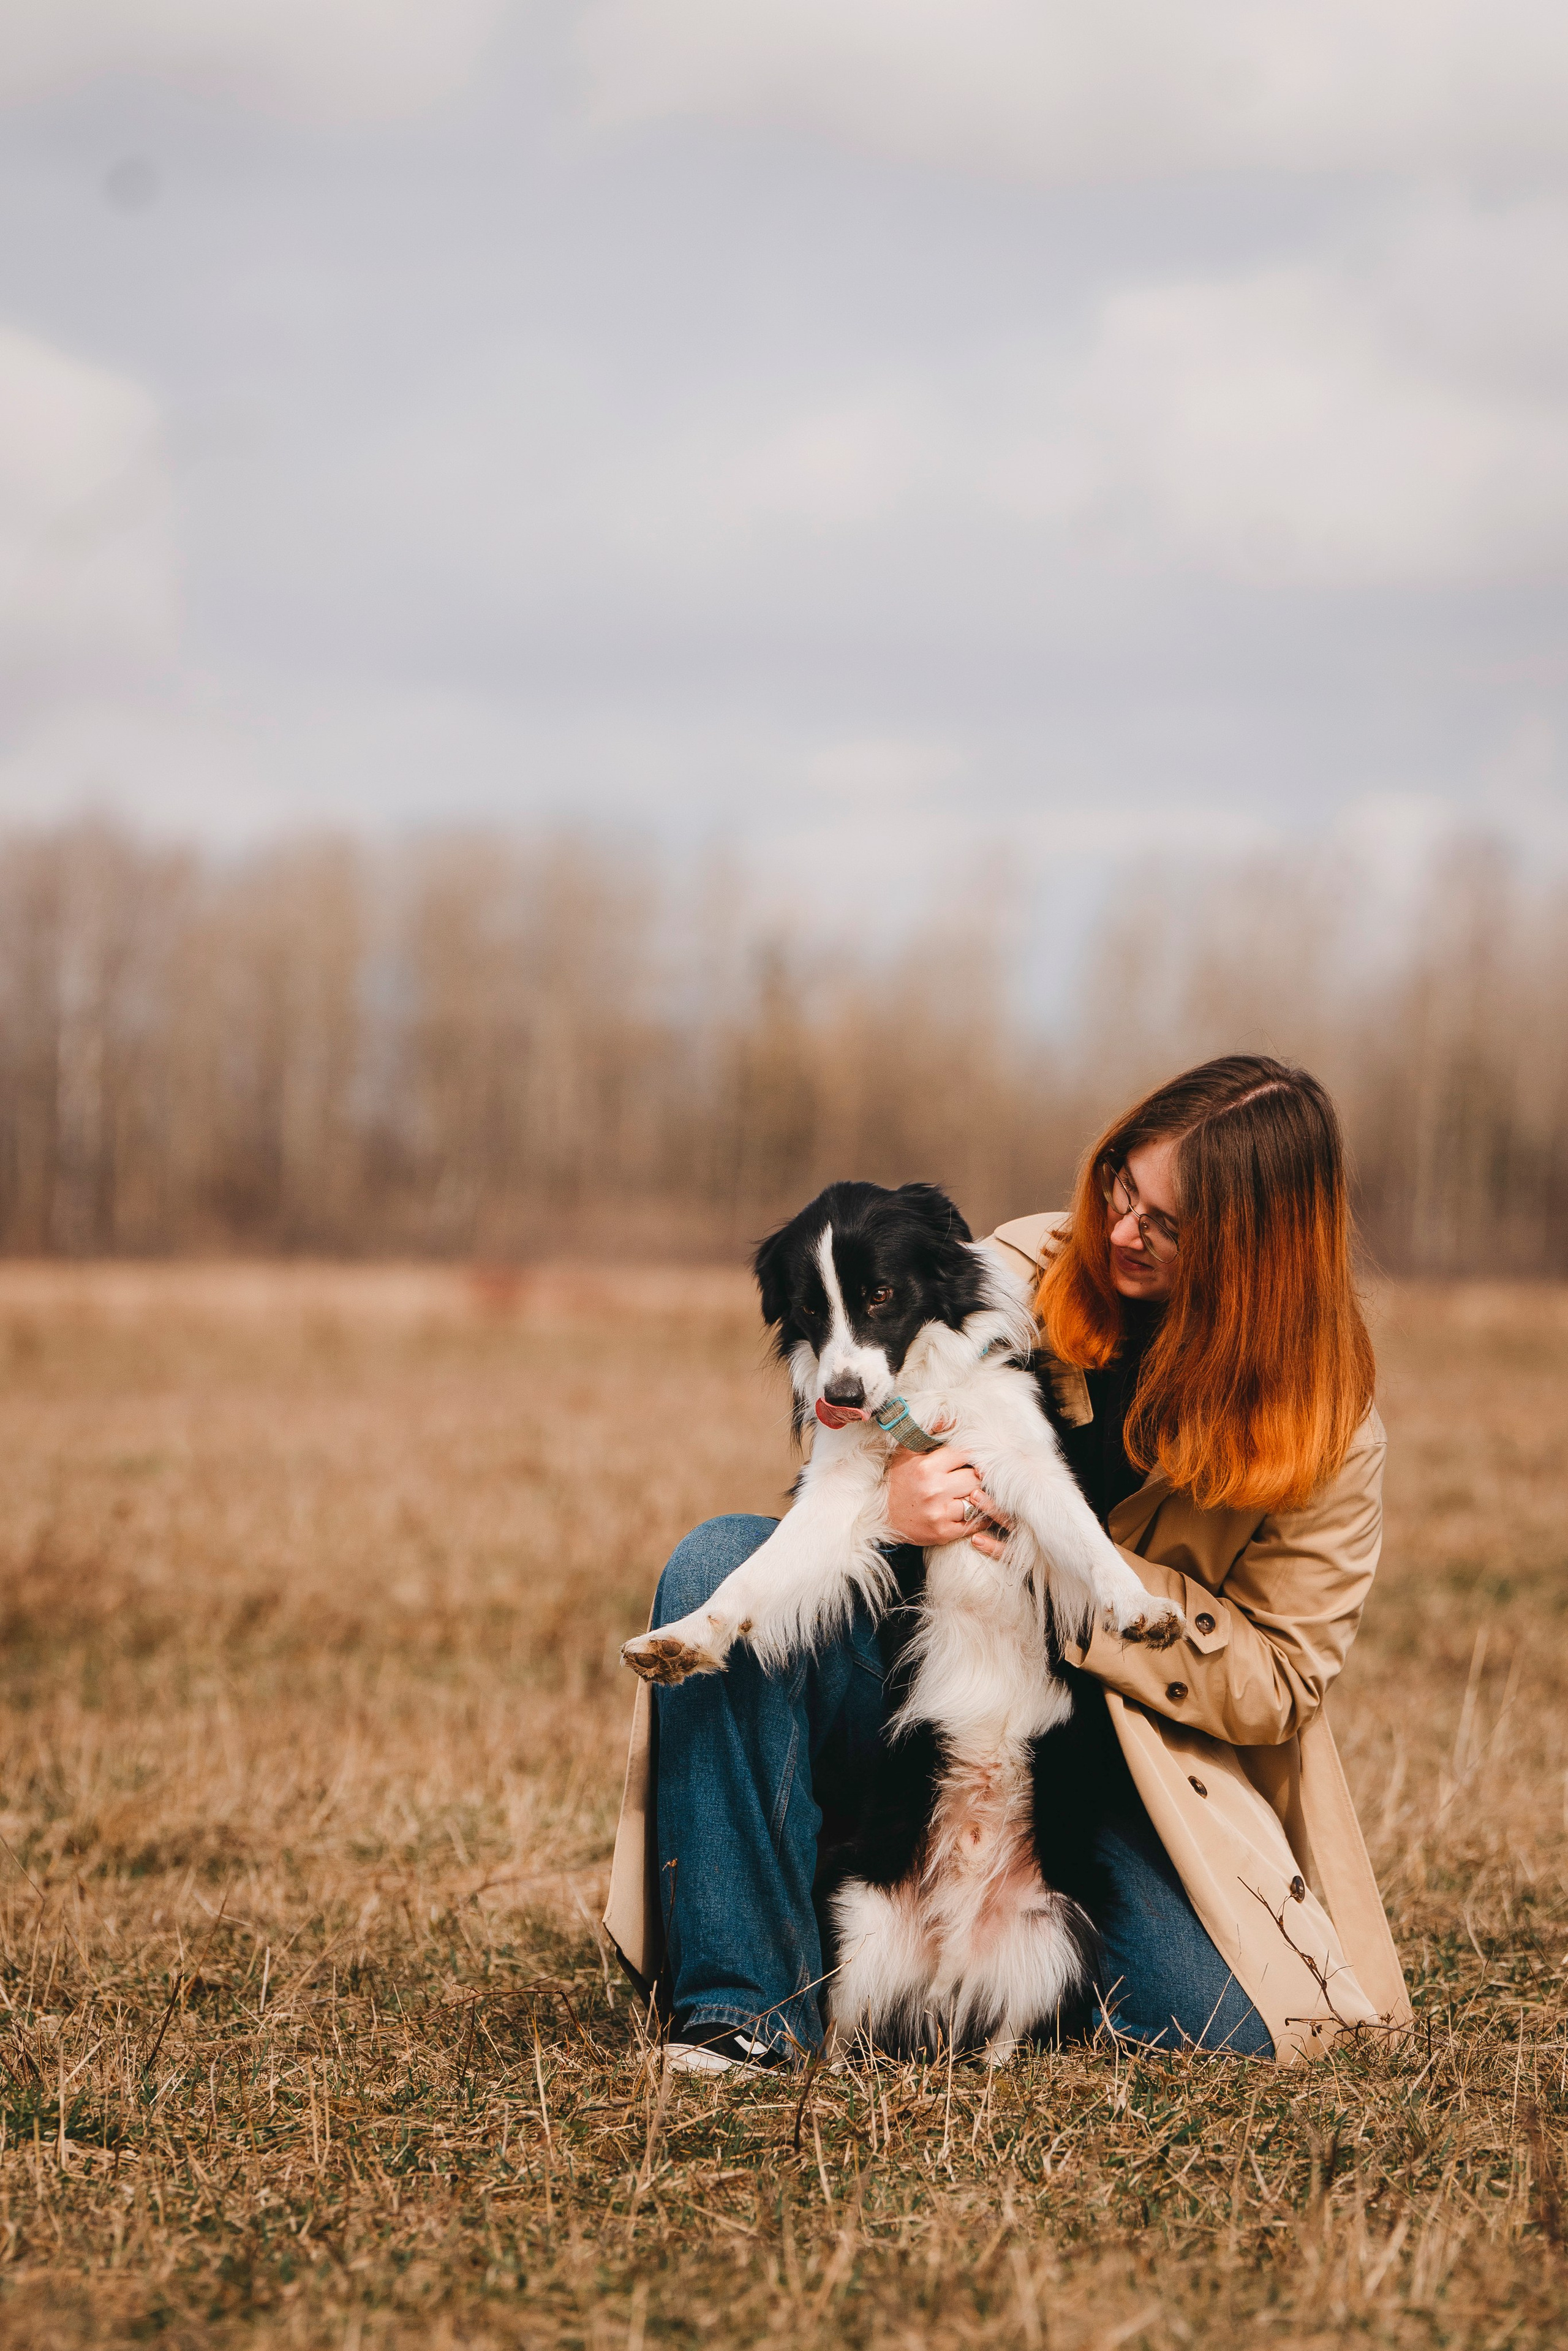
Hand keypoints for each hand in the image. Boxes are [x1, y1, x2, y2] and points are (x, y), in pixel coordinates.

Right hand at [884, 1442, 1013, 1548]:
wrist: (881, 1516)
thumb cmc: (898, 1481)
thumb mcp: (906, 1453)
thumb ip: (926, 1432)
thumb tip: (951, 1418)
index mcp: (926, 1468)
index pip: (966, 1454)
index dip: (972, 1455)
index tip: (972, 1458)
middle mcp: (934, 1490)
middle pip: (976, 1477)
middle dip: (977, 1475)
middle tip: (974, 1475)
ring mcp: (940, 1514)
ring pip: (978, 1500)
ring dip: (979, 1495)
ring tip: (976, 1492)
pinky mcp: (944, 1533)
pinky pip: (975, 1522)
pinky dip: (981, 1515)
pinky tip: (978, 1509)